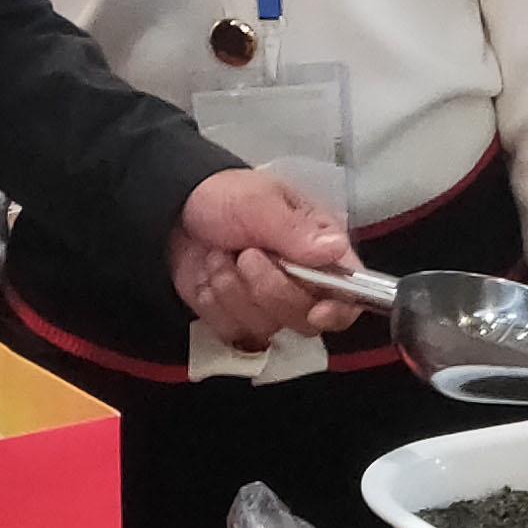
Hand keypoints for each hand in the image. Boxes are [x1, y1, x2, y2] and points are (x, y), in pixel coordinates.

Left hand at [168, 169, 360, 350]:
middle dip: (268, 289)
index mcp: (320, 251)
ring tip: (221, 256)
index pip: (350, 294)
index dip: (339, 309)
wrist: (176, 210)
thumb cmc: (226, 197)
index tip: (316, 310)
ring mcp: (269, 306)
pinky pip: (232, 331)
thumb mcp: (259, 202)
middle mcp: (302, 284)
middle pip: (304, 319)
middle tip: (246, 255)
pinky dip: (214, 304)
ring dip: (233, 290)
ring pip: (265, 327)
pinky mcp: (237, 319)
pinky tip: (209, 275)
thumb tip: (334, 250)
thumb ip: (295, 229)